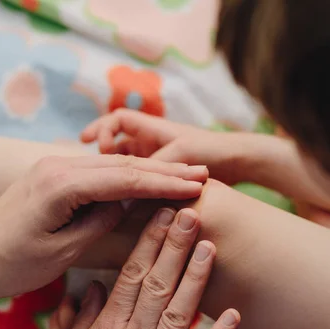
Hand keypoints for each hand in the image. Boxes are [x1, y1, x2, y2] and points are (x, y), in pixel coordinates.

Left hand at [0, 155, 207, 299]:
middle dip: (165, 170)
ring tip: (186, 172)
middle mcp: (58, 166)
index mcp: (60, 185)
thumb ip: (99, 221)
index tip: (196, 186)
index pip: (123, 180)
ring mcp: (55, 166)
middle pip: (123, 165)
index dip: (163, 183)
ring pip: (113, 165)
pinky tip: (149, 177)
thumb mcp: (60, 250)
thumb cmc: (12, 263)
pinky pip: (99, 171)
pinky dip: (128, 175)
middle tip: (202, 173)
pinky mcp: (54, 174)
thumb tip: (127, 202)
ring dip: (150, 169)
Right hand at [47, 208, 239, 328]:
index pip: (130, 277)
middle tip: (190, 214)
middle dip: (174, 248)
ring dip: (195, 279)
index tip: (159, 216)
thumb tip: (93, 287)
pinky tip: (234, 313)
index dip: (147, 244)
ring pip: (179, 313)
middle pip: (157, 286)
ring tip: (208, 246)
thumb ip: (82, 322)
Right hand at [81, 109, 254, 184]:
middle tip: (90, 170)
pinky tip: (123, 206)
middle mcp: (152, 142)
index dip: (100, 128)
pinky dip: (132, 189)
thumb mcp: (181, 153)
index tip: (87, 142)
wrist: (241, 160)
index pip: (117, 120)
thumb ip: (155, 166)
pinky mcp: (165, 177)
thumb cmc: (213, 149)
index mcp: (152, 128)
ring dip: (118, 175)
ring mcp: (158, 159)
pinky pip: (141, 182)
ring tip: (101, 192)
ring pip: (128, 165)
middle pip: (118, 144)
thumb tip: (129, 185)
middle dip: (103, 155)